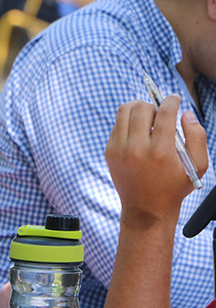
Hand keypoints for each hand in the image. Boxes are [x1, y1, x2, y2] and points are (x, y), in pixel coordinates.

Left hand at [105, 95, 206, 228]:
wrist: (146, 208)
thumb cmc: (174, 186)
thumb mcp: (198, 165)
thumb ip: (197, 136)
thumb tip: (186, 113)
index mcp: (161, 151)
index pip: (164, 112)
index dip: (171, 100)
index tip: (174, 99)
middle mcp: (137, 149)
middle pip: (141, 108)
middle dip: (154, 104)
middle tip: (161, 113)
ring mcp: (119, 150)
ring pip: (123, 111)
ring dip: (137, 108)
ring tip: (148, 116)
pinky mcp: (109, 152)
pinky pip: (117, 125)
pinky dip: (127, 122)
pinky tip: (138, 131)